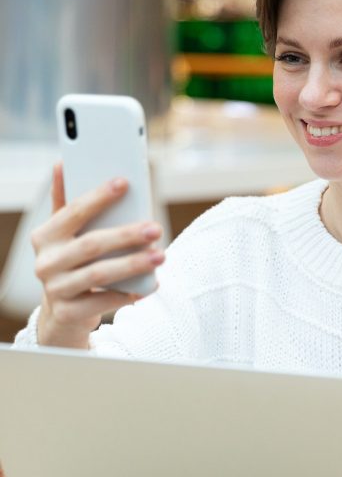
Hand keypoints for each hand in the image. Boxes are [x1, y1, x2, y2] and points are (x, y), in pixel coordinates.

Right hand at [32, 163, 164, 348]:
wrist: (63, 311)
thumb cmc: (72, 262)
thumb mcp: (66, 234)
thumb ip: (66, 202)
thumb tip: (61, 163)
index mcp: (45, 236)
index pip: (73, 211)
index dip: (99, 197)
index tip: (125, 182)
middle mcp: (46, 262)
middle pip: (91, 244)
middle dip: (126, 235)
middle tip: (156, 228)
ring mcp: (55, 289)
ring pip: (100, 274)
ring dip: (133, 264)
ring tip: (161, 256)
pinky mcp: (68, 312)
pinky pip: (104, 300)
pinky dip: (129, 293)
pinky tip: (150, 285)